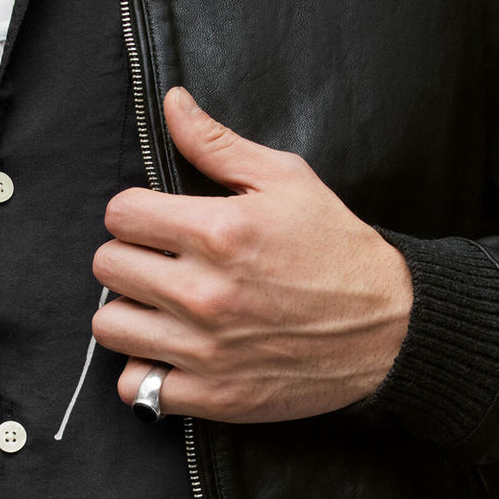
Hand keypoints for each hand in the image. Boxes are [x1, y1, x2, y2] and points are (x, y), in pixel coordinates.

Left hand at [92, 86, 412, 422]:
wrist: (390, 325)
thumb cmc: (336, 245)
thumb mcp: (285, 178)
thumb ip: (216, 143)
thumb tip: (172, 102)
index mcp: (217, 231)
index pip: (119, 213)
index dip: (133, 210)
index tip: (153, 218)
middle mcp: (204, 292)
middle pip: (108, 265)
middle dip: (129, 253)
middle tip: (159, 257)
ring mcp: (206, 349)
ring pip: (109, 326)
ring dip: (129, 310)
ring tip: (158, 302)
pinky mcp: (215, 396)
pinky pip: (138, 387)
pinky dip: (146, 370)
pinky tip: (169, 349)